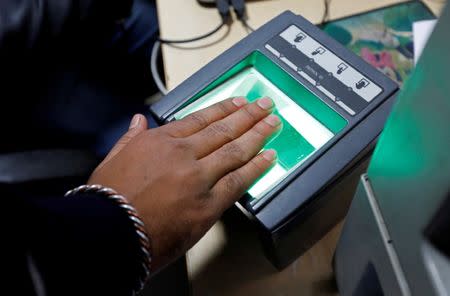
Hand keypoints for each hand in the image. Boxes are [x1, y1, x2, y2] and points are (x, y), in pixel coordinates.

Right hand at [89, 97, 280, 270]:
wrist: (109, 233)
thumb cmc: (108, 199)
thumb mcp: (112, 159)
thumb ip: (130, 138)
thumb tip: (138, 120)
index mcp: (161, 141)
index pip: (200, 118)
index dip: (224, 109)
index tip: (240, 102)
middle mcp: (183, 154)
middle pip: (224, 130)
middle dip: (248, 116)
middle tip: (266, 105)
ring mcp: (198, 178)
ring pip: (235, 151)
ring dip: (258, 135)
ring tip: (273, 124)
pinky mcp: (208, 204)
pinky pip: (238, 182)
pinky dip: (256, 168)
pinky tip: (269, 157)